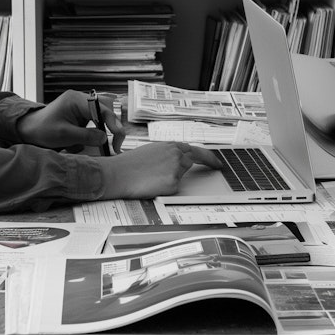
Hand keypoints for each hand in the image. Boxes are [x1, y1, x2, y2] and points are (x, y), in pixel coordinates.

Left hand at [16, 90, 126, 152]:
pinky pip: (96, 120)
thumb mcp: (64, 135)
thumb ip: (86, 136)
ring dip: (106, 129)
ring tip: (108, 144)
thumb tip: (105, 138)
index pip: (101, 109)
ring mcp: (81, 106)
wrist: (30, 129)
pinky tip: (95, 140)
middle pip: (106, 109)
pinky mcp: (81, 114)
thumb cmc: (42, 130)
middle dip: (112, 126)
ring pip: (103, 115)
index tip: (117, 137)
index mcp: (76, 100)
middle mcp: (81, 99)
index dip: (112, 123)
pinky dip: (98, 131)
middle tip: (116, 144)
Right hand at [95, 143, 223, 199]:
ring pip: (182, 174)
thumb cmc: (129, 164)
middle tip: (216, 166)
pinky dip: (165, 188)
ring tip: (153, 177)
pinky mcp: (173, 183)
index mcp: (170, 145)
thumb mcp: (151, 151)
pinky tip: (151, 185)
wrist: (118, 174)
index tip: (216, 161)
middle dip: (208, 163)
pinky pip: (174, 188)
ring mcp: (176, 168)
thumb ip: (167, 154)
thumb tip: (178, 160)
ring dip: (172, 177)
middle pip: (195, 160)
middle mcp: (176, 154)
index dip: (208, 156)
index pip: (196, 149)